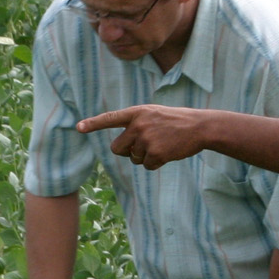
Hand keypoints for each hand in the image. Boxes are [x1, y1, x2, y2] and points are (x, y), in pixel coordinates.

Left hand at [75, 104, 209, 169]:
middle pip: (117, 148)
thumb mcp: (154, 114)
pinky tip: (167, 153)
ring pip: (133, 159)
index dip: (93, 124)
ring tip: (162, 144)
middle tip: (142, 146)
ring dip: (145, 157)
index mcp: (137, 113)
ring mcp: (146, 139)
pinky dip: (155, 163)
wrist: (199, 127)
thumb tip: (121, 148)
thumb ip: (136, 124)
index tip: (79, 127)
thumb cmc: (176, 121)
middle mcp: (138, 125)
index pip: (110, 118)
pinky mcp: (155, 153)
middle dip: (126, 152)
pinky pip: (146, 166)